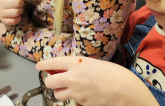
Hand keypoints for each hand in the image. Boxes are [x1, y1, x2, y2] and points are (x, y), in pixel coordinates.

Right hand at [0, 0, 28, 24]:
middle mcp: (0, 3)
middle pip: (18, 3)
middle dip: (22, 4)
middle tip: (20, 3)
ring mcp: (1, 13)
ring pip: (17, 12)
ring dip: (20, 11)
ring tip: (18, 9)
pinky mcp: (3, 20)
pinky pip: (15, 20)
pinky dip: (18, 18)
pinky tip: (16, 15)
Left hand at [36, 56, 158, 105]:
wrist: (126, 90)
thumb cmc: (114, 73)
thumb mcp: (95, 63)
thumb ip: (80, 66)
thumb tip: (71, 68)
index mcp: (76, 63)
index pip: (53, 63)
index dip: (43, 65)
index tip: (39, 66)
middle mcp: (73, 77)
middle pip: (50, 82)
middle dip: (51, 82)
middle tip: (57, 80)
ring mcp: (76, 92)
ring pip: (58, 95)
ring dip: (61, 92)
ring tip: (71, 89)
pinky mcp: (82, 104)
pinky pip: (73, 101)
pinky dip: (75, 98)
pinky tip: (86, 94)